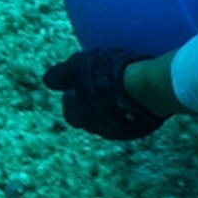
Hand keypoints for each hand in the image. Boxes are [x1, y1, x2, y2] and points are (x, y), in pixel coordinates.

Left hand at [42, 47, 166, 140]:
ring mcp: (124, 130)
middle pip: (92, 118)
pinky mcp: (145, 127)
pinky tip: (140, 94)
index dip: (71, 101)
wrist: (149, 88)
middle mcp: (100, 128)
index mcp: (81, 117)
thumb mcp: (77, 67)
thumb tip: (48, 79)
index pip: (71, 112)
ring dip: (114, 107)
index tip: (74, 89)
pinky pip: (135, 117)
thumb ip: (61, 75)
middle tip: (97, 89)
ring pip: (114, 119)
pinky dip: (133, 107)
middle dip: (92, 106)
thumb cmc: (109, 76)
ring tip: (120, 90)